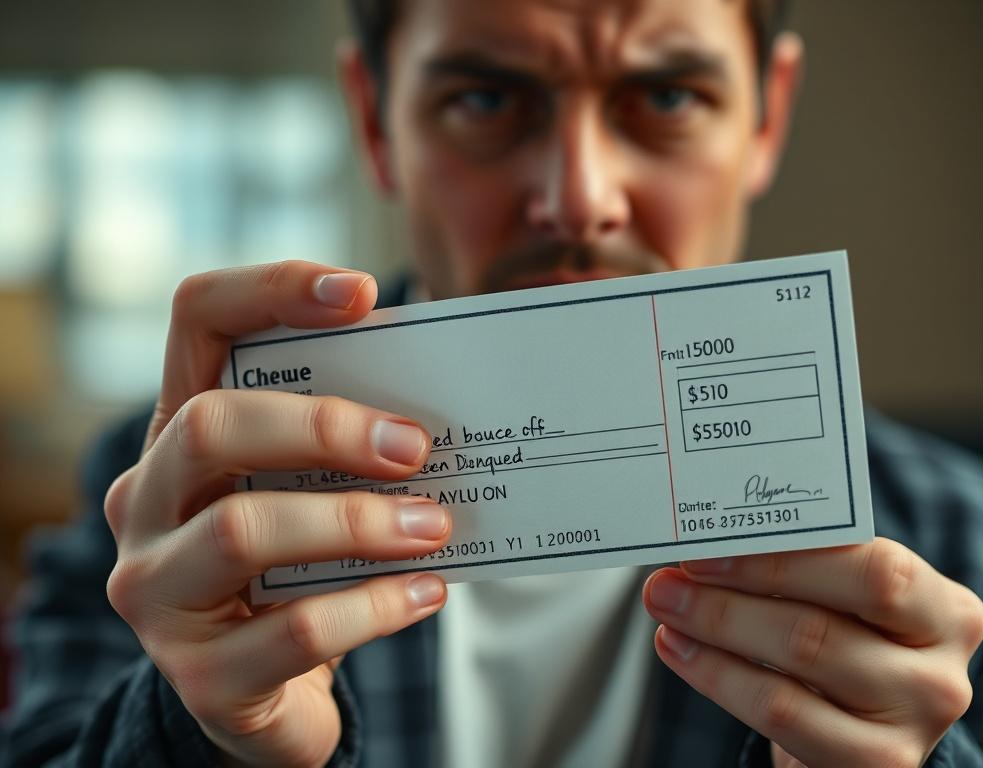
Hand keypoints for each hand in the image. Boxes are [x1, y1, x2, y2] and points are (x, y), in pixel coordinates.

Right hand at [104, 261, 451, 767]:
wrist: (266, 691)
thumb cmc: (299, 567)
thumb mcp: (311, 490)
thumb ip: (350, 447)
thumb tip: (447, 411)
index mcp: (182, 432)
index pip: (197, 323)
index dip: (270, 291)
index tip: (359, 293)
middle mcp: (149, 500)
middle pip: (211, 425)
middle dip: (324, 425)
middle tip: (414, 445)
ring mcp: (159, 589)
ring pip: (242, 531)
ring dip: (357, 522)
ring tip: (434, 526)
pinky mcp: (201, 675)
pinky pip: (292, 631)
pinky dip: (374, 606)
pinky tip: (426, 592)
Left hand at [642, 538, 982, 767]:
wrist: (868, 725)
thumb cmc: (853, 638)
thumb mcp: (850, 597)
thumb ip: (805, 563)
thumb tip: (713, 536)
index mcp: (945, 609)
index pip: (873, 569)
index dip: (782, 560)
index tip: (709, 548)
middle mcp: (939, 673)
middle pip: (821, 628)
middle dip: (729, 600)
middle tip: (668, 581)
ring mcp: (910, 729)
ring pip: (794, 675)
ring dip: (715, 634)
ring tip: (666, 610)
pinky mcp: (873, 767)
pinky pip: (779, 716)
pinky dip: (717, 677)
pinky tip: (682, 650)